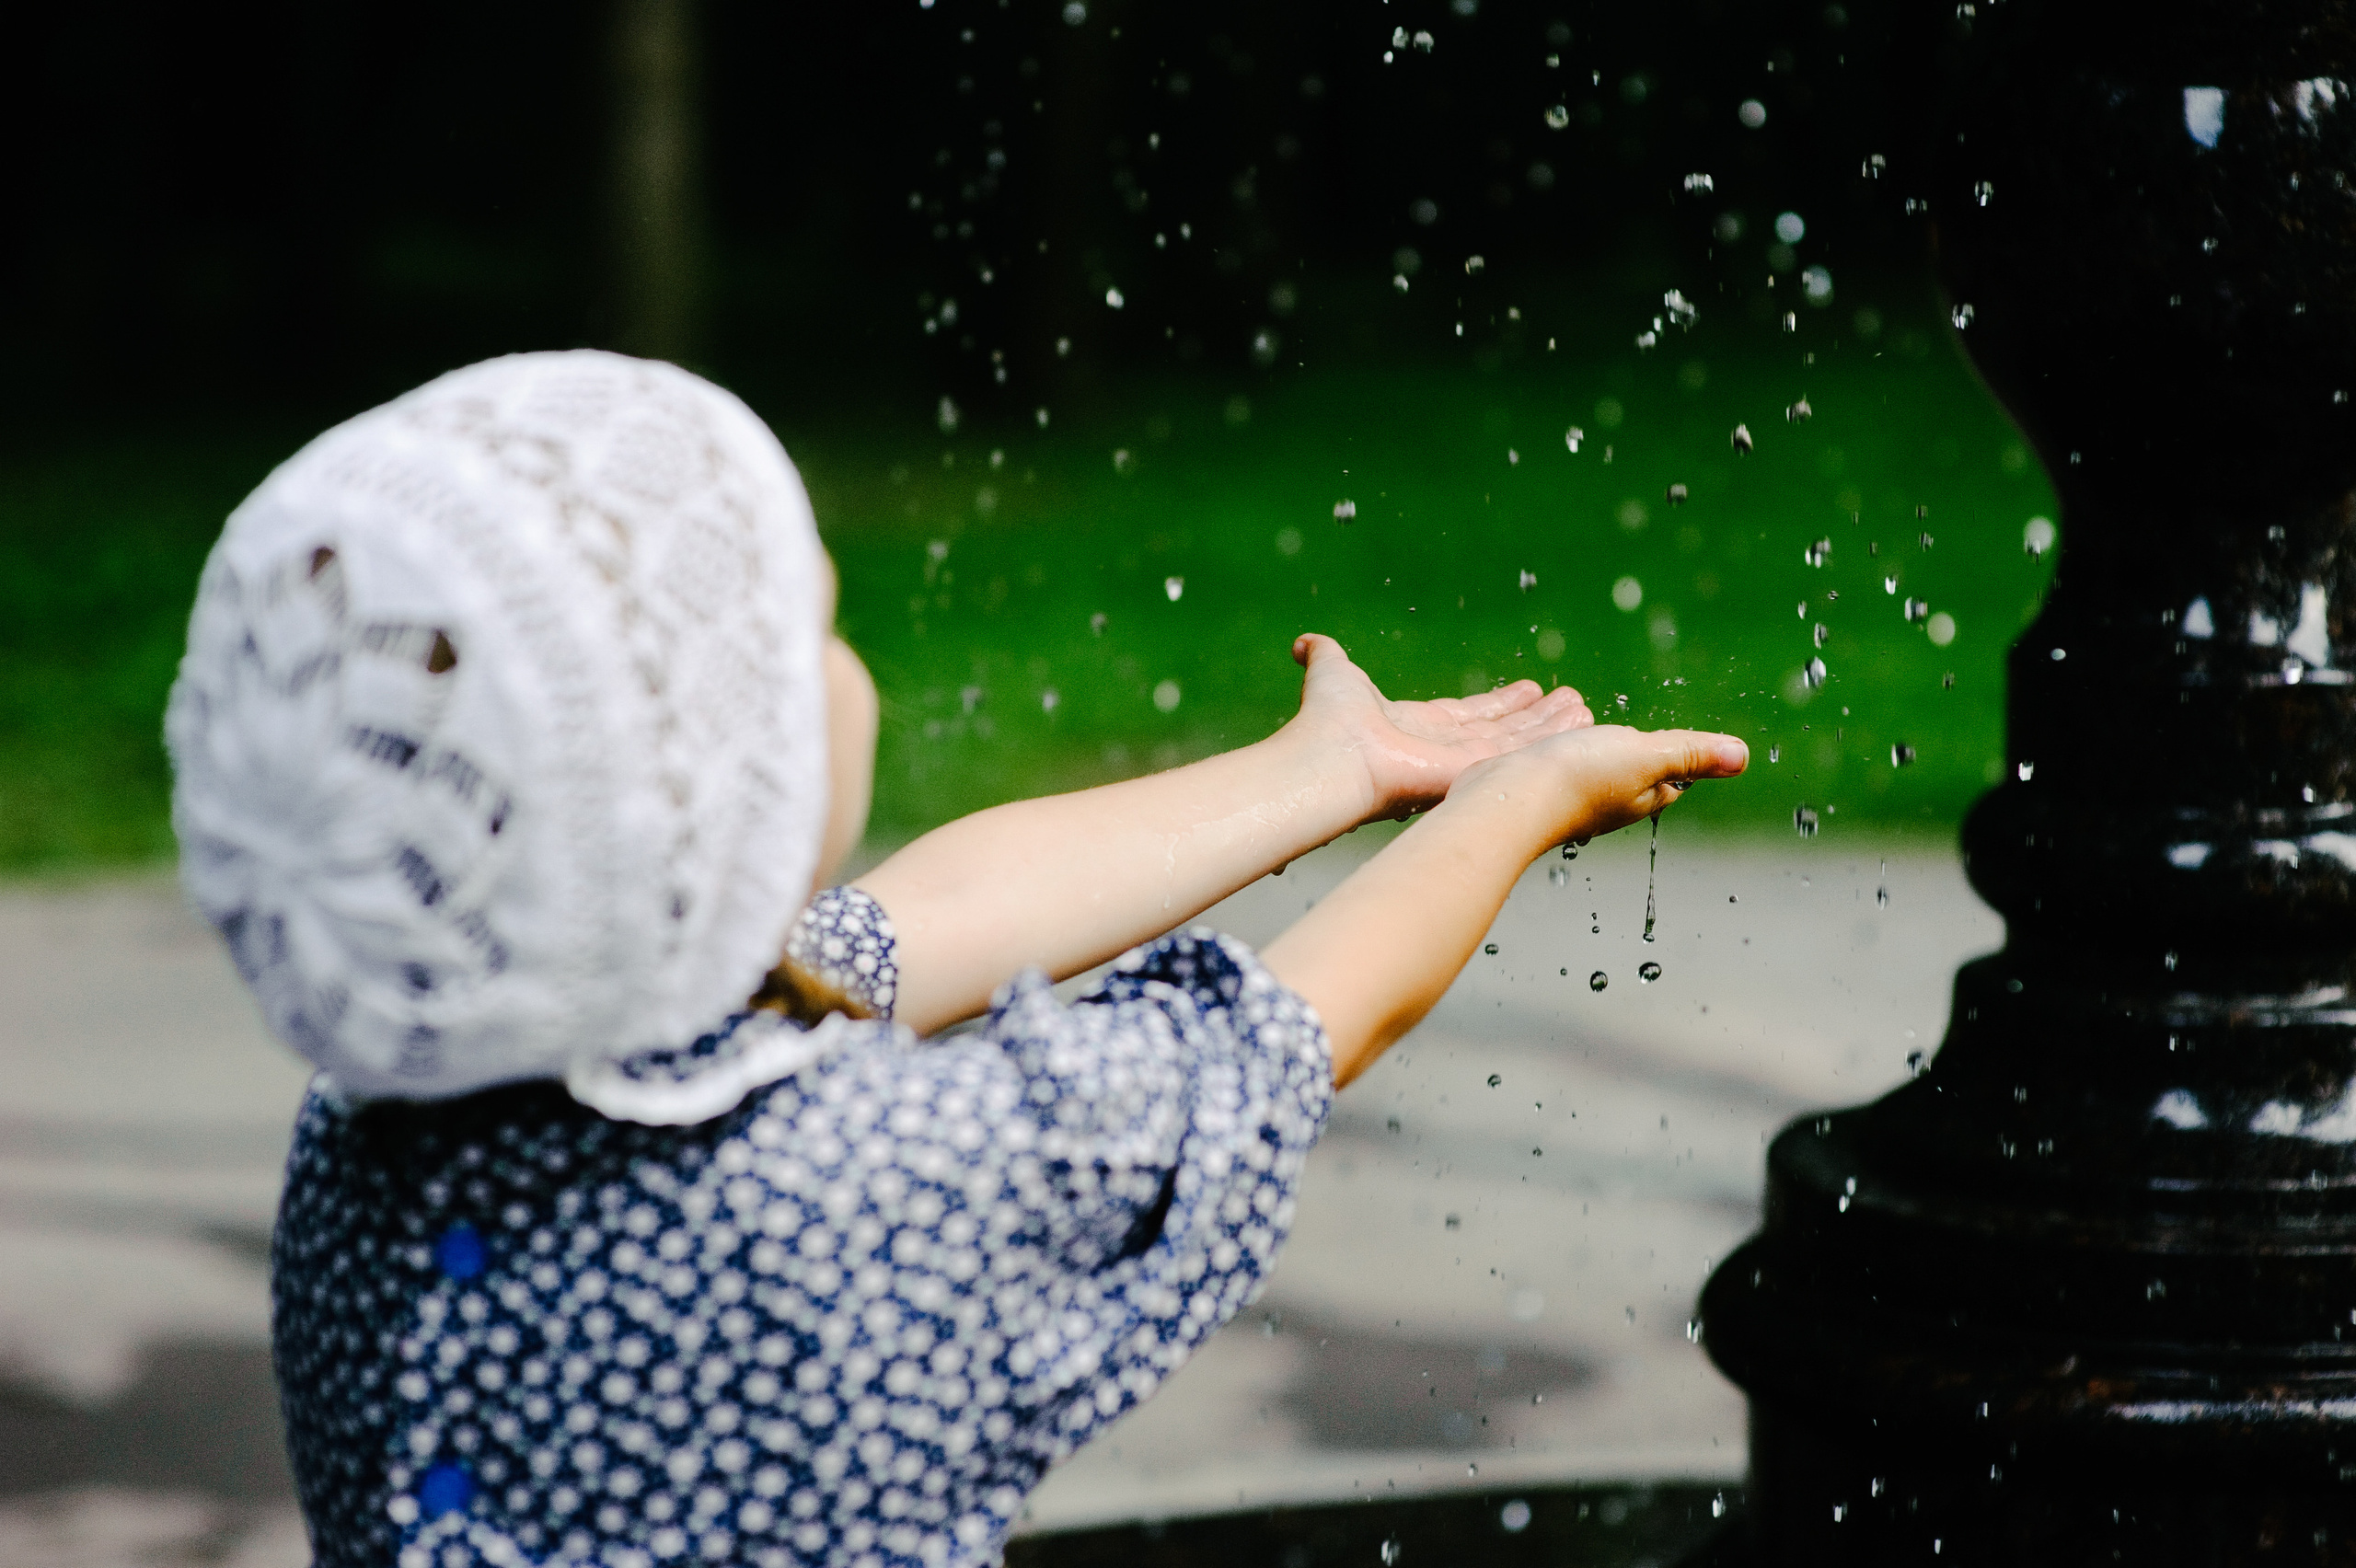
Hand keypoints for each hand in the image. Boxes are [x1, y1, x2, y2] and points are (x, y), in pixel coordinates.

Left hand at [1284, 633, 1594, 825]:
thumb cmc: (1327, 720)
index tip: (1529, 691)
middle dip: (1536, 719)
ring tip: (1584, 711)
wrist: (1332, 758)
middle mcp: (1441, 749)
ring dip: (1552, 727)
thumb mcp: (1331, 672)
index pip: (1468, 715)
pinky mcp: (1476, 772)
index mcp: (1414, 726)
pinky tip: (1580, 724)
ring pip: (1517, 743)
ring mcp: (1460, 765)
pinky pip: (1521, 754)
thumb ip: (1324, 655)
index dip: (1500, 704)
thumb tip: (1303, 642)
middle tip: (1571, 703)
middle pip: (1500, 732)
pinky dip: (1551, 739)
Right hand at [1444, 723, 1750, 854]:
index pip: (1669, 783)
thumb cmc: (1577, 779)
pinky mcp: (1530, 790)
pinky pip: (1551, 769)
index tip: (1682, 751)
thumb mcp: (1646, 756)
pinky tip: (1545, 750)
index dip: (1678, 766)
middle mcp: (1604, 804)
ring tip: (1590, 739)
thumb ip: (1691, 753)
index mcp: (1639, 797)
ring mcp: (1565, 799)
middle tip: (1638, 742)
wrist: (1506, 799)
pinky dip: (1554, 756)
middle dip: (1634, 761)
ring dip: (1591, 754)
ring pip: (1588, 774)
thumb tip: (1742, 757)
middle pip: (1629, 780)